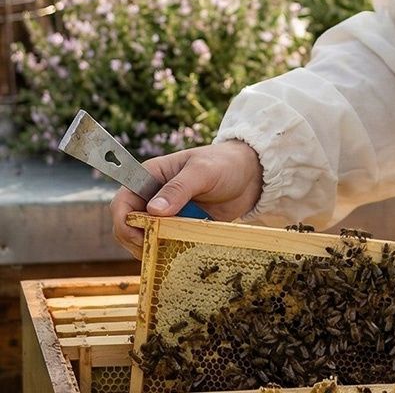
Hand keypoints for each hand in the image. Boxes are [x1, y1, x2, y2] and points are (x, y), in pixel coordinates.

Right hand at [110, 140, 262, 259]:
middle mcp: (153, 196)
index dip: (123, 222)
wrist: (252, 174)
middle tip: (158, 248)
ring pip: (145, 240)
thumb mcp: (202, 172)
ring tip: (174, 249)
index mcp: (150, 177)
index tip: (140, 235)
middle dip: (138, 241)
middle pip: (129, 227)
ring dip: (154, 248)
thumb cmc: (225, 163)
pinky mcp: (180, 228)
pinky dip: (169, 251)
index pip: (122, 202)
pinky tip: (182, 252)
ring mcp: (166, 214)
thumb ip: (179, 189)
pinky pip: (166, 245)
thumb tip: (153, 211)